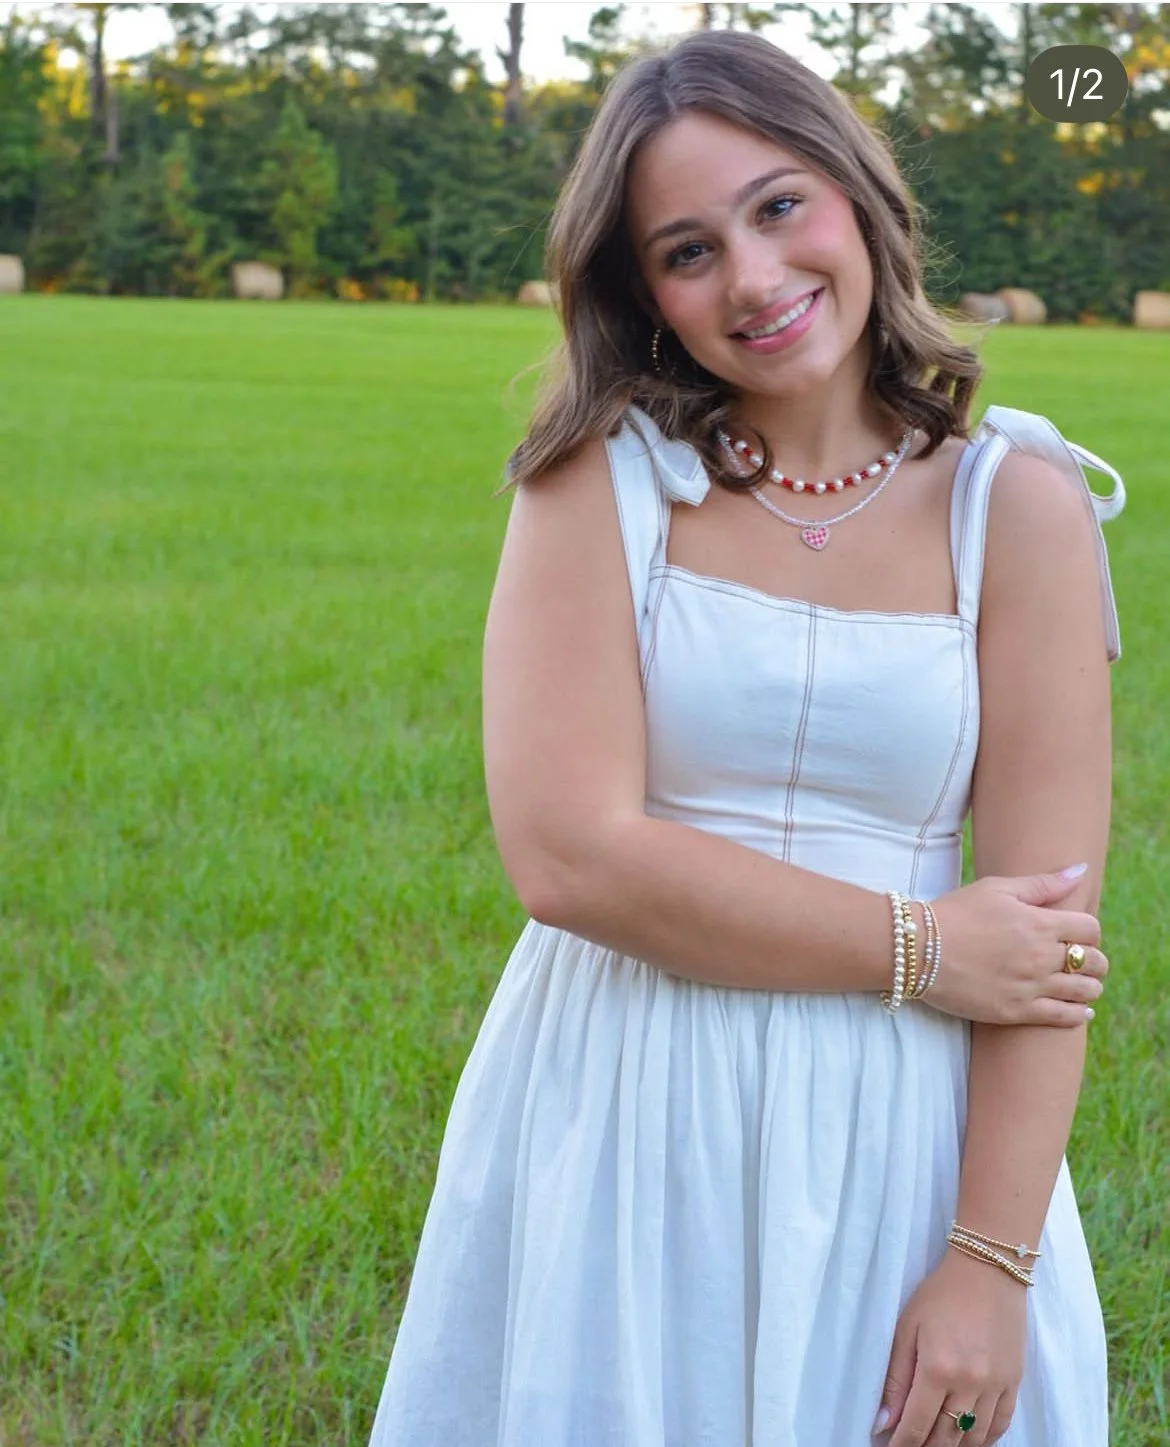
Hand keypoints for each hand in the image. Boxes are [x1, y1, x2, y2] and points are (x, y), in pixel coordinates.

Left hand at [874, 1251, 1025, 1445]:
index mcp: (938, 1369)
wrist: (988, 1270)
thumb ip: (895, 1378)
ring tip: (936, 1443)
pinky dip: (984, 1440)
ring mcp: (996, 1386)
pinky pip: (1001, 1426)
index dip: (902, 1444)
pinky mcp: (1014, 1383)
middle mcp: (970, 1384)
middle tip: (911, 1445)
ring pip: (974, 1439)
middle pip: (946, 1438)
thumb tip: (883, 1422)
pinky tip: (968, 1440)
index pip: (917, 1425)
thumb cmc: (941, 1294)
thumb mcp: (907, 1328)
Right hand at [923, 869, 1106, 1026]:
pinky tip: (1080, 1011)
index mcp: (1039, 923)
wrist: (918, 949)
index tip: (1078, 934)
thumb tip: (1080, 871)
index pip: (1090, 929)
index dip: (1089, 931)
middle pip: (1094, 962)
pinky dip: (1078, 1014)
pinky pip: (1063, 1017)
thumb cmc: (955, 912)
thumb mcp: (996, 889)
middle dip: (1094, 960)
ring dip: (1090, 987)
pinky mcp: (1015, 1011)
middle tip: (1082, 960)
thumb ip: (1042, 884)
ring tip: (1082, 985)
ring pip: (1084, 991)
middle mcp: (1041, 956)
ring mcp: (1030, 986)